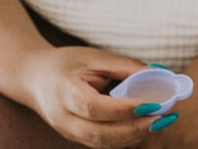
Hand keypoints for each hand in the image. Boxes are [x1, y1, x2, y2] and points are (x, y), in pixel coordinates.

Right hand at [22, 46, 167, 147]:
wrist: (35, 79)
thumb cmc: (65, 64)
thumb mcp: (93, 57)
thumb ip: (124, 66)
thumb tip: (159, 73)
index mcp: (65, 92)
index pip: (95, 107)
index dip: (124, 109)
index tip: (152, 103)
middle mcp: (63, 118)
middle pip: (99, 133)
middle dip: (135, 129)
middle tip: (162, 118)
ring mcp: (68, 132)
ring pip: (102, 144)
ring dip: (133, 136)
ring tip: (159, 122)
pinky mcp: (76, 138)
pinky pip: (102, 145)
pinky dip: (125, 140)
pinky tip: (144, 128)